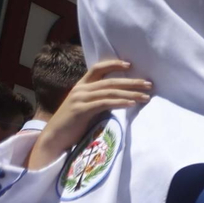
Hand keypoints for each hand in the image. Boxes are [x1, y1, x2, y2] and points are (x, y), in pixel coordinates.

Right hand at [27, 60, 152, 169]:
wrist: (54, 138)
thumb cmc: (73, 125)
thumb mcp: (86, 108)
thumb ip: (99, 100)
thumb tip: (121, 98)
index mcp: (81, 86)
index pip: (97, 68)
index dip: (113, 65)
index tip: (130, 65)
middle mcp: (80, 89)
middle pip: (110, 81)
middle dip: (131, 82)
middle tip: (149, 84)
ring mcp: (80, 99)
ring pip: (109, 92)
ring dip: (131, 93)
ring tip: (146, 96)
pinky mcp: (81, 110)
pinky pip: (104, 103)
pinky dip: (119, 102)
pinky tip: (132, 103)